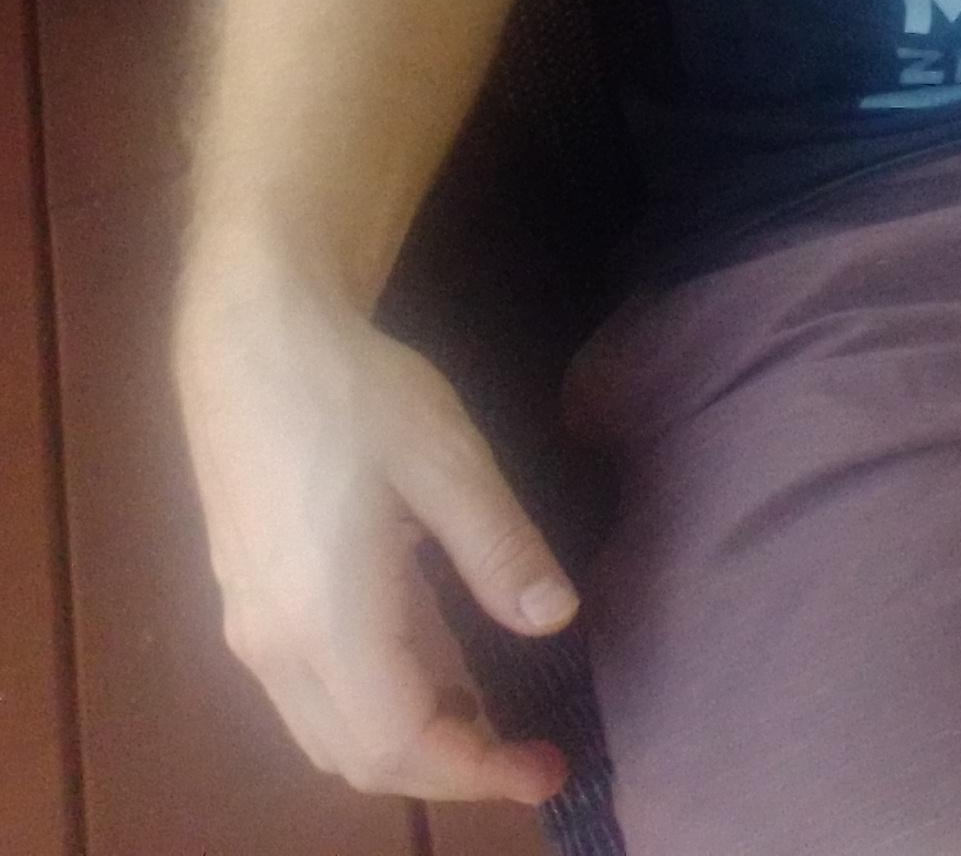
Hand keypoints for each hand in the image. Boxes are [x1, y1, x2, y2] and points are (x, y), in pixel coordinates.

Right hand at [177, 260, 576, 804]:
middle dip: (448, 773)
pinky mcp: (248, 605)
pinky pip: (311, 696)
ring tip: (493, 723)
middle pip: (358, 757)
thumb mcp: (449, 460)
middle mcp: (274, 646)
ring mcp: (251, 629)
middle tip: (531, 756)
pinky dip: (375, 711)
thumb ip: (501, 549)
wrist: (252, 341)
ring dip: (409, 746)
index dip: (475, 772)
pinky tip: (436, 675)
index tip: (546, 770)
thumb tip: (558, 621)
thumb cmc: (355, 393)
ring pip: (328, 734)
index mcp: (324, 620)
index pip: (399, 744)